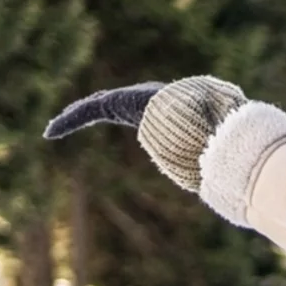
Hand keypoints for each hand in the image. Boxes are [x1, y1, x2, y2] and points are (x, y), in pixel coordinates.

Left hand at [43, 76, 246, 190]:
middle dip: (95, 110)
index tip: (118, 126)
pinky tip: (51, 132)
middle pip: (113, 104)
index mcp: (170, 110)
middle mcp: (148, 100)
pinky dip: (69, 121)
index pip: (144, 112)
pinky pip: (89, 110)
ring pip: (97, 106)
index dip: (131, 116)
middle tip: (76, 121)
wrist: (211, 117)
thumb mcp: (216, 152)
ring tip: (55, 129)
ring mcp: (132, 99)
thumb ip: (215, 163)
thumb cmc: (219, 136)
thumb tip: (233, 186)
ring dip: (75, 118)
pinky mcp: (119, 101)